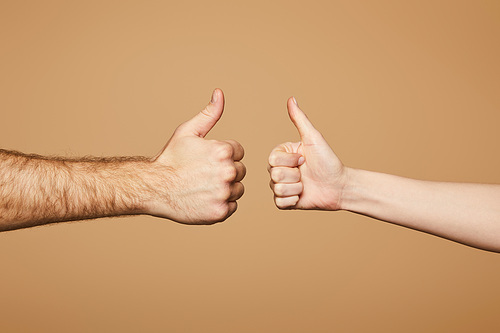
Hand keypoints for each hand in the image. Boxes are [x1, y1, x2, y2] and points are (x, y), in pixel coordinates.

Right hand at [146, 89, 245, 223]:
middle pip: (240, 171)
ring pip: (238, 189)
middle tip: (202, 175)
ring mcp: (224, 193)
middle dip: (225, 172)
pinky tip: (204, 199)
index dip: (221, 155)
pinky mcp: (220, 212)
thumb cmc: (170, 159)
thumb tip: (220, 93)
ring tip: (203, 187)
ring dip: (225, 189)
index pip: (238, 152)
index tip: (205, 160)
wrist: (153, 188)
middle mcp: (228, 172)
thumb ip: (209, 114)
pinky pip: (232, 206)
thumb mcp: (188, 132)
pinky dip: (221, 205)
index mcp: (223, 150)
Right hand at [268, 97, 346, 209]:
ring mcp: (281, 187)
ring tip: (306, 184)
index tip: (304, 159)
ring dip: (296, 188)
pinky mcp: (284, 203)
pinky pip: (279, 203)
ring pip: (277, 188)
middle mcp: (278, 170)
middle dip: (294, 175)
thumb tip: (291, 99)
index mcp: (281, 155)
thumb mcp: (313, 138)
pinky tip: (303, 195)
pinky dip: (293, 200)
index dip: (290, 160)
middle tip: (306, 173)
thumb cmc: (328, 161)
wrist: (339, 186)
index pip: (273, 159)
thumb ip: (299, 119)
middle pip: (274, 174)